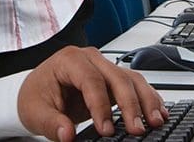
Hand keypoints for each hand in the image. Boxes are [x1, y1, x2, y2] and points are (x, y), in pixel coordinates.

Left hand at [17, 45, 167, 141]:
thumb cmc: (36, 95)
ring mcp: (103, 67)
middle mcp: (90, 58)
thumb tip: (67, 134)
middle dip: (130, 103)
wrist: (38, 89)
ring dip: (145, 99)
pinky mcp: (112, 79)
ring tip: (155, 121)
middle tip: (137, 129)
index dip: (100, 106)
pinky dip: (148, 97)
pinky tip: (158, 111)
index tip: (106, 130)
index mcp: (70, 60)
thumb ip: (51, 123)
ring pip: (131, 78)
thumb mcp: (35, 111)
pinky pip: (134, 84)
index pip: (91, 80)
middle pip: (117, 76)